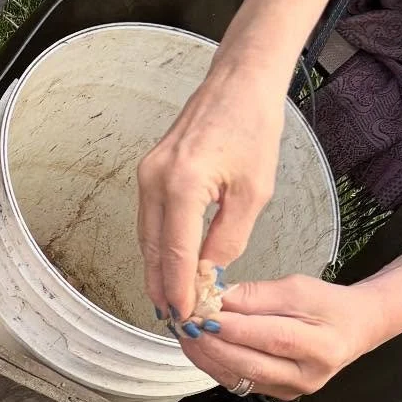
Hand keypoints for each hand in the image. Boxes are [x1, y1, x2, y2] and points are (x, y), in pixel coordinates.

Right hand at [136, 59, 285, 321]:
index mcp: (182, 184)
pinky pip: (148, 221)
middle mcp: (154, 181)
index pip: (175, 254)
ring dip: (157, 271)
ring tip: (170, 301)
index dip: (179, 290)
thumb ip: (229, 238)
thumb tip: (211, 273)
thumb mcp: (254, 191)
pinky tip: (168, 266)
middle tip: (174, 319)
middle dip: (163, 287)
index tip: (185, 316)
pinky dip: (157, 248)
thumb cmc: (252, 126)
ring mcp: (146, 176)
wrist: (238, 82)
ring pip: (146, 239)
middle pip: (152, 251)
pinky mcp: (148, 173)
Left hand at [177, 273, 390, 397]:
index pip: (272, 338)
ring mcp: (290, 390)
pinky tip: (199, 348)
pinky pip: (237, 382)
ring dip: (207, 356)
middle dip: (212, 344)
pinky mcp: (275, 394)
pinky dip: (214, 364)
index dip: (235, 328)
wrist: (353, 329)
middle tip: (187, 324)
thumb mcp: (298, 288)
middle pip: (251, 363)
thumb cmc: (328, 306)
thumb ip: (256, 295)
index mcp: (323, 347)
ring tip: (187, 334)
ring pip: (239, 377)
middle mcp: (308, 376)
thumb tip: (217, 297)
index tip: (204, 314)